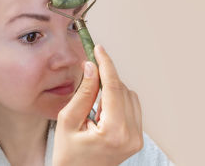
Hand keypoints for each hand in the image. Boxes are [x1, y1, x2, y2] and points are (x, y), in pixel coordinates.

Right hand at [52, 45, 142, 165]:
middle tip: (90, 73)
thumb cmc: (68, 155)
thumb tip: (91, 67)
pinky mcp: (137, 138)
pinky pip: (132, 106)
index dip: (106, 65)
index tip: (99, 50)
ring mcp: (137, 138)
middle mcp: (131, 135)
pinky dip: (118, 101)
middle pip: (122, 89)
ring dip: (112, 91)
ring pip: (129, 95)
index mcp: (114, 132)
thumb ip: (83, 92)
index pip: (114, 88)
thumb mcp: (67, 121)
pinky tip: (103, 111)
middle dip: (106, 78)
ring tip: (94, 108)